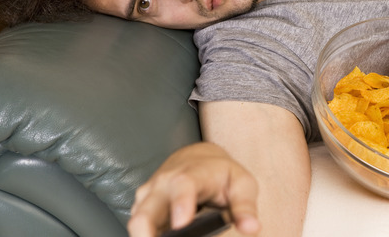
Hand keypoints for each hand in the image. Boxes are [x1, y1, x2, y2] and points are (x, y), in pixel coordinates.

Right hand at [128, 142, 259, 236]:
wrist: (197, 158)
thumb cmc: (222, 174)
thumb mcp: (242, 184)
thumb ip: (245, 207)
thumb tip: (252, 229)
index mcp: (193, 174)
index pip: (183, 185)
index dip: (180, 203)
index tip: (181, 223)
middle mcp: (164, 183)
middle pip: (146, 210)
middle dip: (147, 233)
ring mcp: (149, 195)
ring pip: (137, 222)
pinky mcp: (141, 206)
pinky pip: (138, 227)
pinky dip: (148, 236)